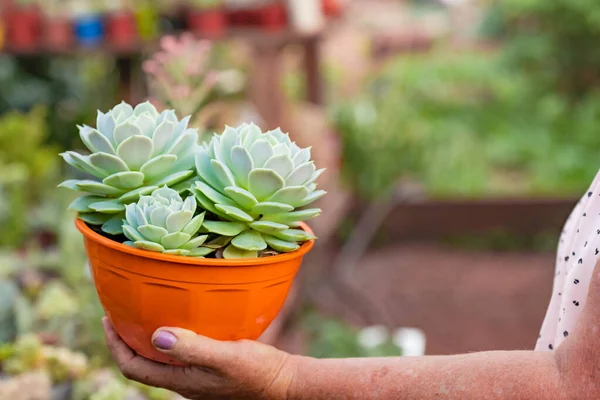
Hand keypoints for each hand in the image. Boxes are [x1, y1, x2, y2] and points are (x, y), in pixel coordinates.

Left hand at [102, 317, 297, 399]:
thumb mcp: (225, 357)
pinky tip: (183, 316)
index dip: (115, 345)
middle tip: (120, 311)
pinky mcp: (210, 366)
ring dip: (146, 336)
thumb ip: (192, 347)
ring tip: (144, 311)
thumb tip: (155, 335)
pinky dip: (171, 334)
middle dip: (126, 339)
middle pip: (142, 363)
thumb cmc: (257, 372)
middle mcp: (183, 380)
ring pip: (161, 357)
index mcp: (180, 380)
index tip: (109, 319)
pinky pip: (180, 351)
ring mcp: (196, 375)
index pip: (134, 368)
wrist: (282, 383)